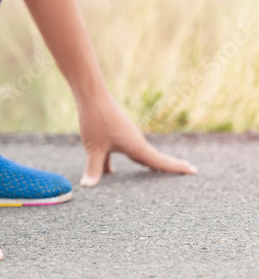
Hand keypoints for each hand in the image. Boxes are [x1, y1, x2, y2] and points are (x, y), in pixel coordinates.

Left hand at [77, 93, 197, 186]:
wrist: (91, 96)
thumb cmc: (96, 120)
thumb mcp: (94, 147)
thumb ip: (93, 168)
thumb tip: (88, 186)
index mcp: (135, 145)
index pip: (159, 161)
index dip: (176, 168)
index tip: (194, 171)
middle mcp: (134, 140)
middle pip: (154, 157)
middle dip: (169, 165)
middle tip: (190, 169)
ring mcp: (126, 135)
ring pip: (139, 154)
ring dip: (148, 162)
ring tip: (156, 171)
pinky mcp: (115, 132)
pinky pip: (124, 150)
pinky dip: (123, 160)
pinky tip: (111, 172)